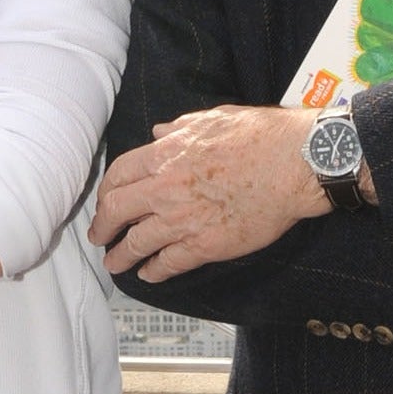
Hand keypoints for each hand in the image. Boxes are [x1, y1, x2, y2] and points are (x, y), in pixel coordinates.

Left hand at [91, 106, 330, 281]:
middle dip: (102, 227)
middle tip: (98, 237)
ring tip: (114, 264)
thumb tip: (159, 132)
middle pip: (116, 212)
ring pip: (137, 243)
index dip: (106, 192)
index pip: (119, 175)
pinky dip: (153, 271)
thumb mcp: (213, 119)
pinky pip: (168, 263)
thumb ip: (179, 128)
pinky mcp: (205, 245)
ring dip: (120, 256)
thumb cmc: (261, 136)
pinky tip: (148, 274)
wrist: (294, 164)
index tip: (105, 202)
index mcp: (166, 154)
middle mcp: (166, 188)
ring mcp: (183, 219)